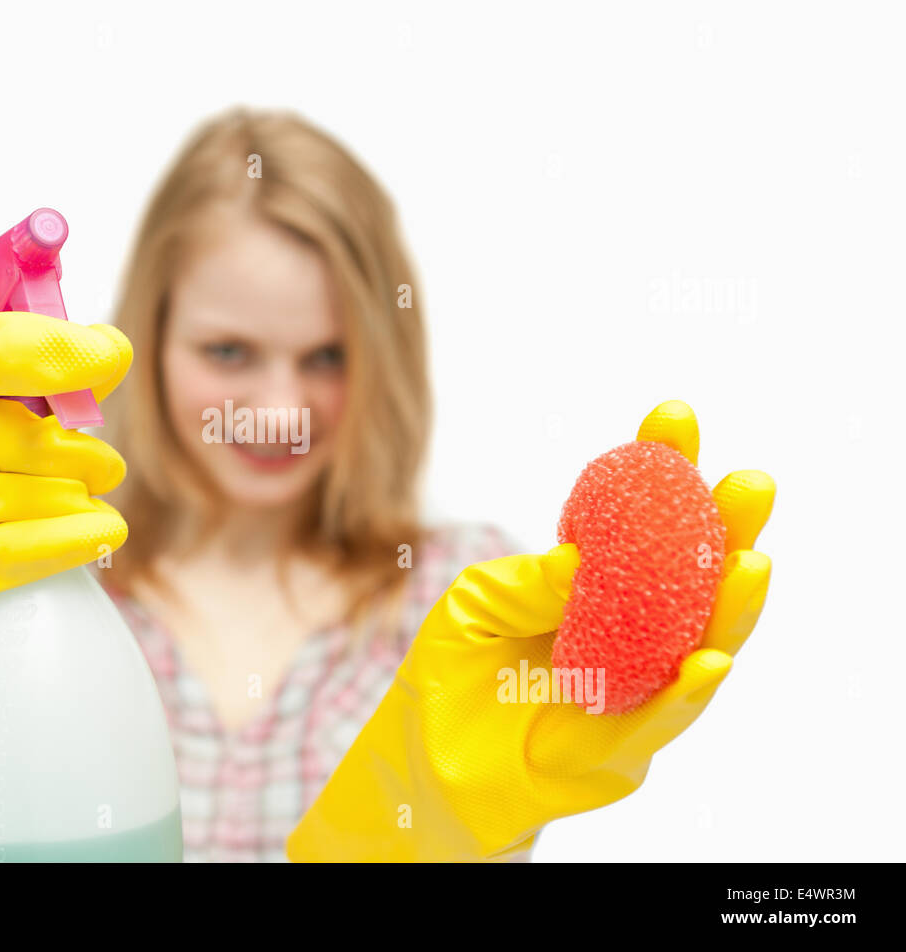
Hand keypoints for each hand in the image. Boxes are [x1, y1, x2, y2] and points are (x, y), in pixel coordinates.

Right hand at [0, 311, 132, 762]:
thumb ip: (36, 376)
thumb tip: (109, 350)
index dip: (60, 351)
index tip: (110, 354)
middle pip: (46, 441)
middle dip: (88, 458)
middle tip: (91, 467)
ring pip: (58, 494)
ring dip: (83, 502)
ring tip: (67, 506)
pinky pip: (46, 545)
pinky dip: (86, 536)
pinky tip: (94, 533)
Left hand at [285, 400, 773, 860]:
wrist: (427, 759)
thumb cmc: (451, 671)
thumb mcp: (474, 606)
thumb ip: (526, 582)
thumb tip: (582, 559)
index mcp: (591, 584)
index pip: (633, 519)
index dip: (660, 470)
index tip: (673, 420)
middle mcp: (627, 629)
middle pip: (690, 575)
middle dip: (725, 528)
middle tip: (748, 484)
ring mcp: (635, 686)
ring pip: (698, 644)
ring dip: (730, 606)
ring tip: (752, 562)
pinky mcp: (625, 747)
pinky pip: (662, 717)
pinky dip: (687, 689)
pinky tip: (709, 658)